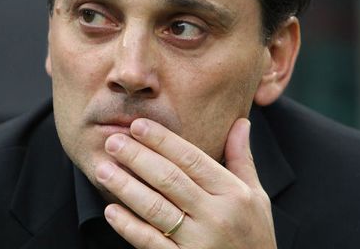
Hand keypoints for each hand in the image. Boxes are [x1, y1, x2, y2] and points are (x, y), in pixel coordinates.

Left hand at [95, 117, 276, 248]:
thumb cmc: (254, 236)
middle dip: (137, 157)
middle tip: (112, 141)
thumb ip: (242, 160)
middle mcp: (216, 216)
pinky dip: (129, 227)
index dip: (163, 140)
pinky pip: (150, 243)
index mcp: (233, 194)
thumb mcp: (256, 197)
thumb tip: (242, 122)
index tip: (138, 125)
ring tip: (103, 170)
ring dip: (126, 187)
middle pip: (170, 179)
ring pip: (155, 209)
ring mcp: (198, 242)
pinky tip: (111, 210)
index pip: (192, 159)